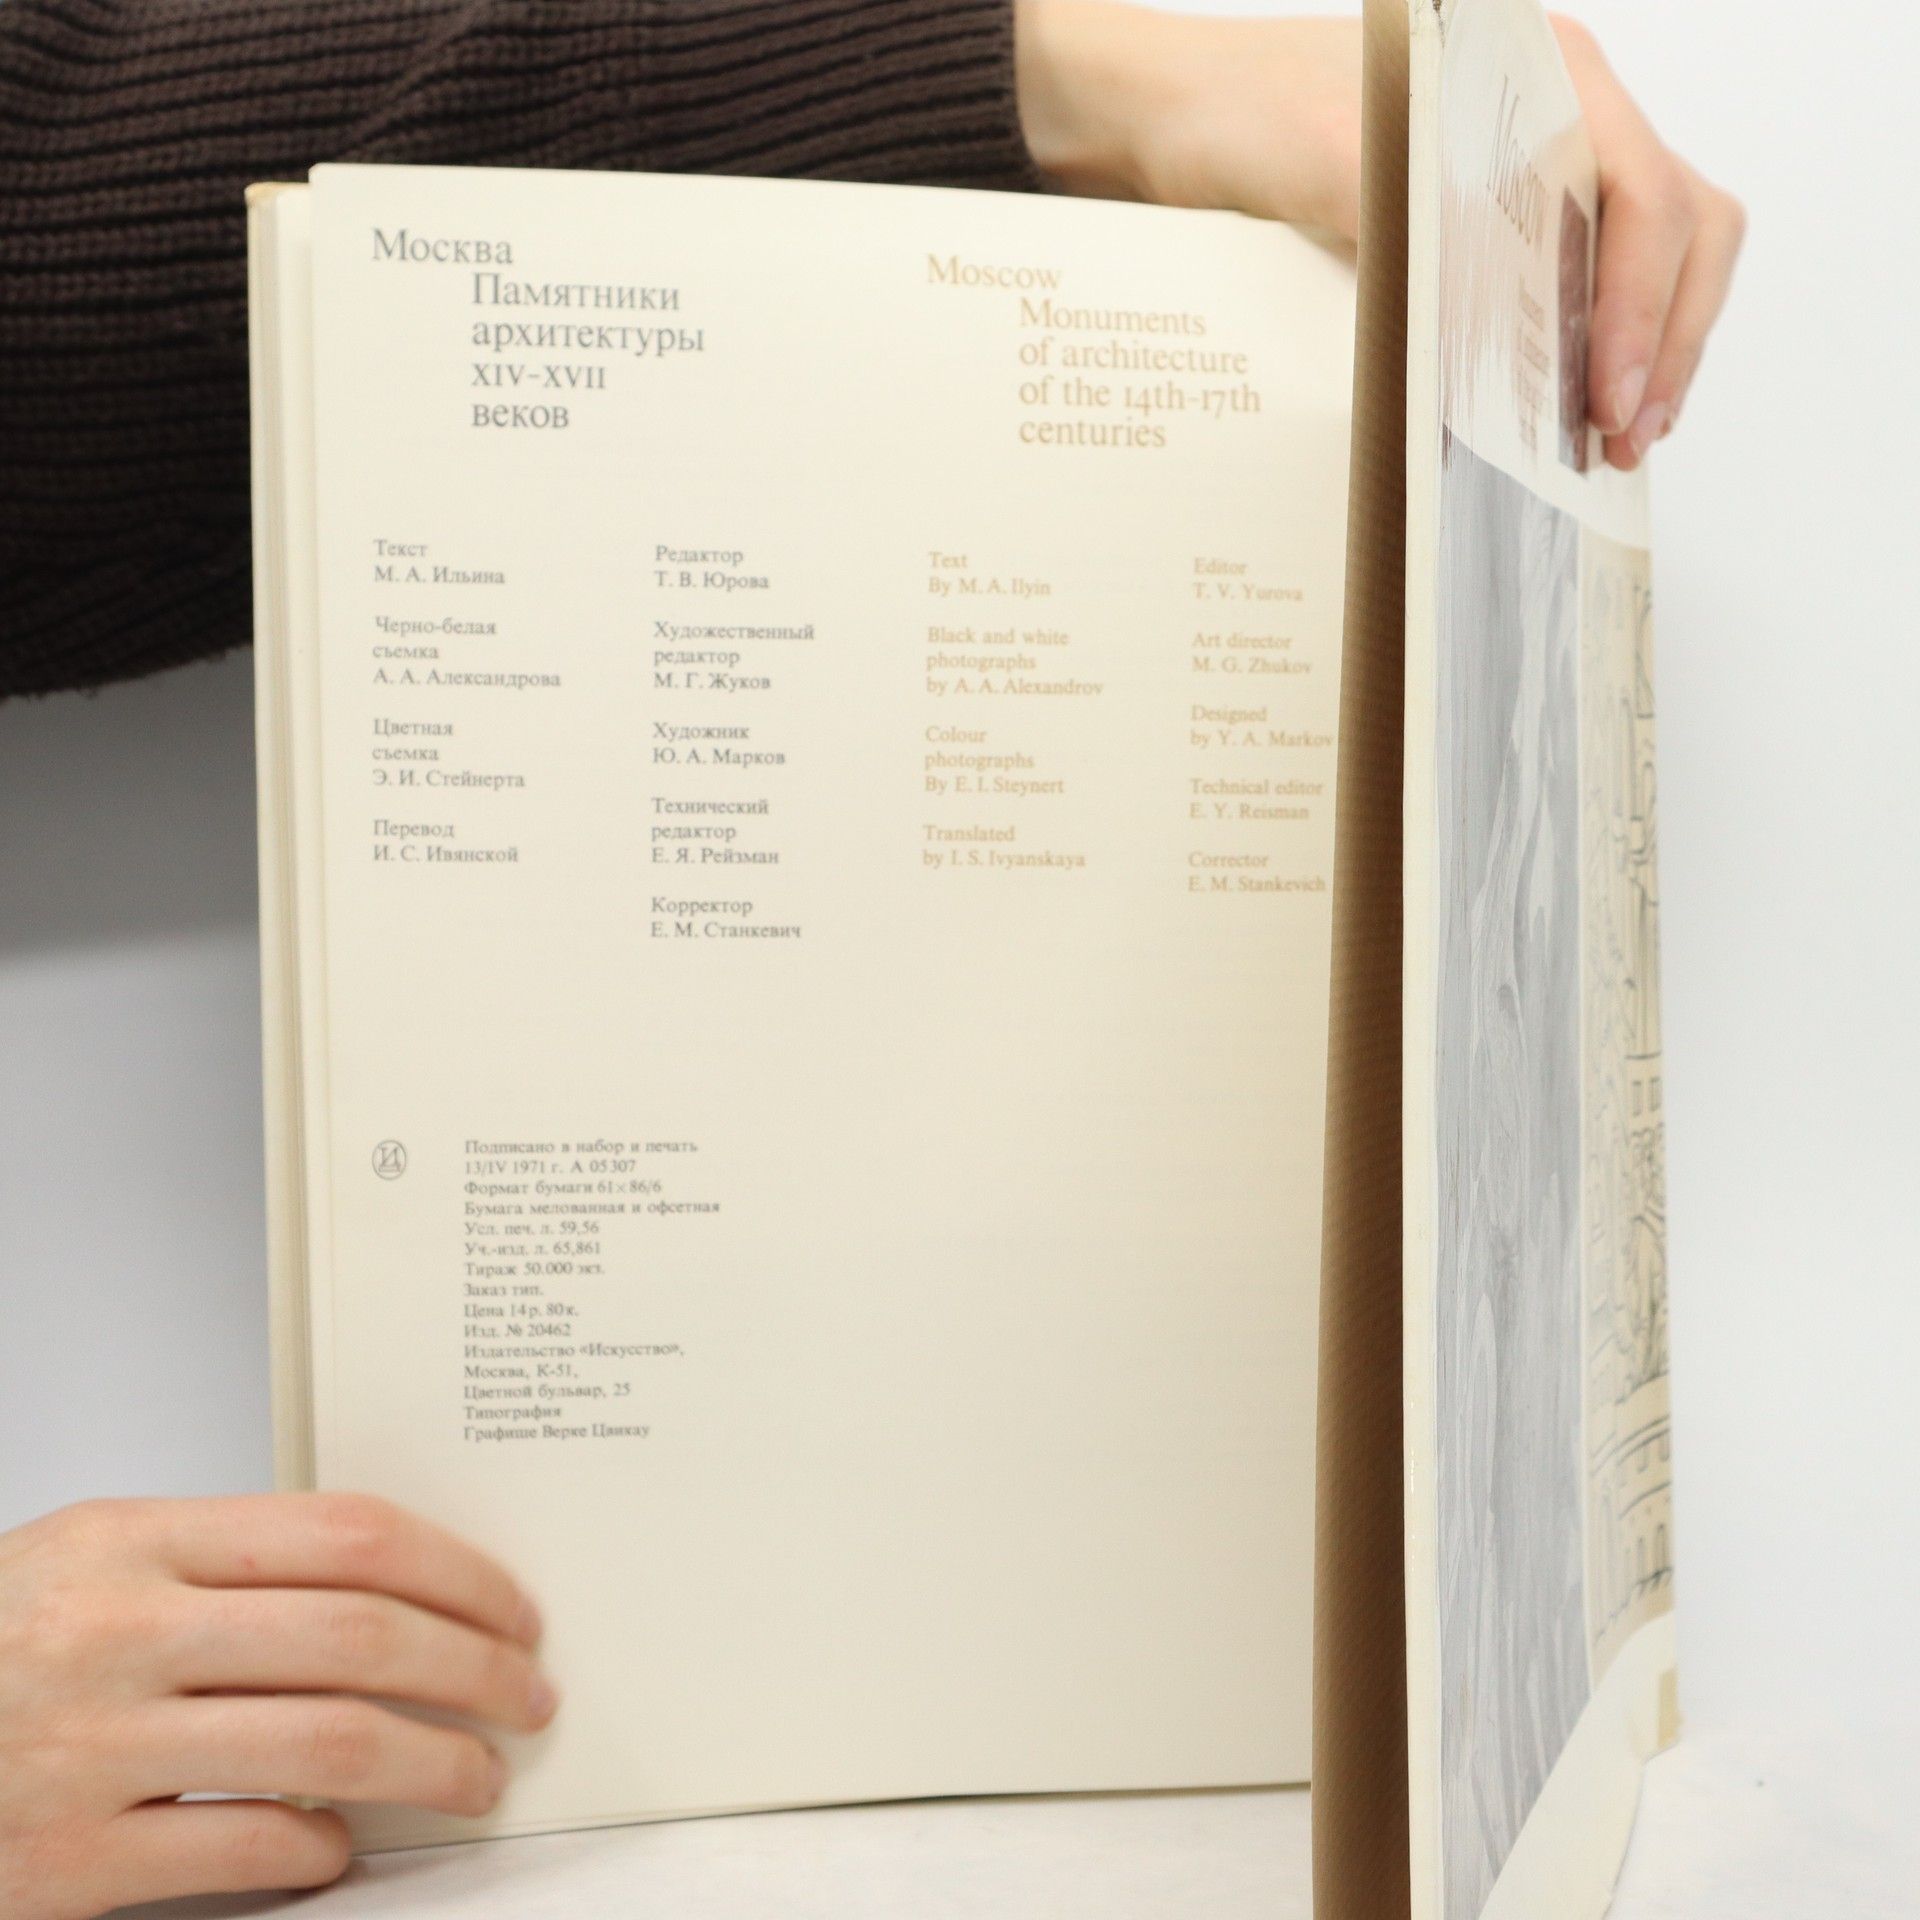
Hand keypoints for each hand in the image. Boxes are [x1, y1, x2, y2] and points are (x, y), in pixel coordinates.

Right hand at [0, 1494, 555, 1919]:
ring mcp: (92, 1748)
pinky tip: (341, 1847)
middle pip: (362, 1637)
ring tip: (477, 1775)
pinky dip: (320, 1853)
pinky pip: (246, 1851)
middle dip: (476, 1669)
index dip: (459, 1572)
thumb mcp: (91, 1558)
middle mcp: (120, 1631)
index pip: (350, 1535)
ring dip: (436, 1764)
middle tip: (526, 1693)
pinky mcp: (68, 1863)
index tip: (512, 1608)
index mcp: (136, 1538)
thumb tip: (389, 1588)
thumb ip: (225, 1560)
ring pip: (331, 1747)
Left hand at [1015, 3, 1744, 469]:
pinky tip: (1572, 406)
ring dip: (1647, 346)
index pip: (1647, 196)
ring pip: (1651, 253)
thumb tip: (1490, 358)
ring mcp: (1535, 162)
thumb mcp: (1338, 174)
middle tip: (1626, 437)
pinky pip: (1585, 275)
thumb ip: (1424, 247)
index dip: (1642, 308)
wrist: (1160, 118)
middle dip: (1667, 337)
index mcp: (1544, 73)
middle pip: (1681, 225)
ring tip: (1616, 438)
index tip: (1608, 398)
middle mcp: (1559, 110)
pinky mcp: (1495, 215)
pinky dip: (1596, 341)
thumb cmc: (1241, 117)